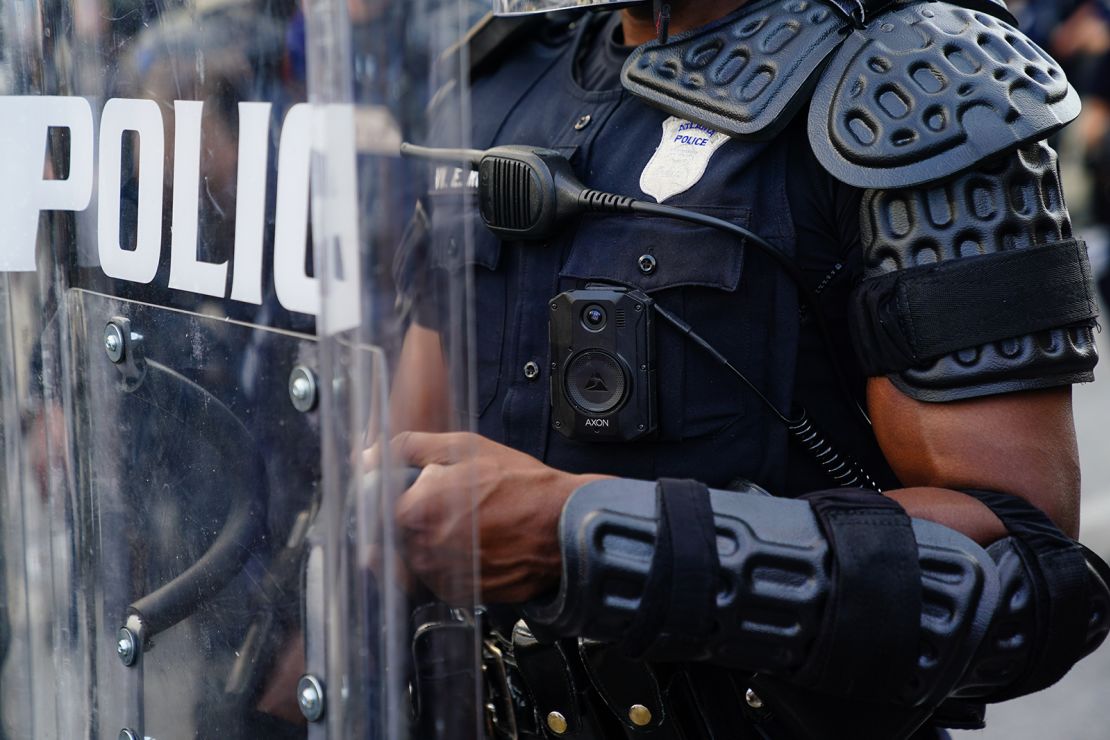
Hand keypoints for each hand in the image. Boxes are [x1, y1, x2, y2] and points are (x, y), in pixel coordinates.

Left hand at [389, 431, 605, 603]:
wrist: (563, 526)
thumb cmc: (521, 486)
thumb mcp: (465, 447)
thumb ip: (410, 448)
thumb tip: (370, 455)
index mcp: (416, 511)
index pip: (375, 507)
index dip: (393, 494)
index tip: (408, 489)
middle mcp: (423, 550)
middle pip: (391, 534)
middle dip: (410, 518)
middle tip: (447, 503)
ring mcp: (440, 576)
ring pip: (412, 557)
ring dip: (426, 541)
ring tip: (465, 522)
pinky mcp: (458, 594)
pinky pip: (434, 577)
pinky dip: (445, 561)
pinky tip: (473, 543)